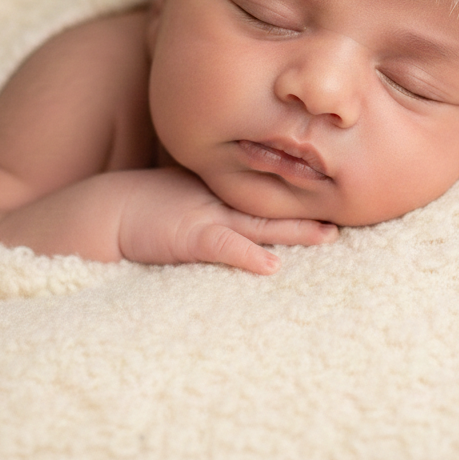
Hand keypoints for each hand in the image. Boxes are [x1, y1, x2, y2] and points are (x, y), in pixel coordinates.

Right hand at [115, 167, 337, 274]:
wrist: (107, 210)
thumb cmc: (148, 209)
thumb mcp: (191, 201)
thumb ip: (220, 209)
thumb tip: (252, 223)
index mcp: (226, 195)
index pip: (272, 195)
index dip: (304, 197)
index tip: (338, 195)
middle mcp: (224, 202)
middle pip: (277, 207)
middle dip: (312, 211)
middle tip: (351, 212)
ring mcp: (208, 217)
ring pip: (261, 224)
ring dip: (295, 231)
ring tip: (328, 237)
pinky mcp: (190, 236)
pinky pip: (223, 245)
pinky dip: (247, 255)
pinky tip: (270, 265)